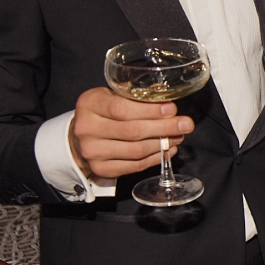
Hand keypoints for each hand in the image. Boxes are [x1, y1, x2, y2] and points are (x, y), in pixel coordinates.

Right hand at [70, 87, 194, 178]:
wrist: (79, 137)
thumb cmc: (100, 112)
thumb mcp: (110, 95)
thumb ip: (134, 96)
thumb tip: (165, 96)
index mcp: (90, 104)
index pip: (122, 109)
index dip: (150, 111)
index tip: (172, 109)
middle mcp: (87, 129)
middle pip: (132, 131)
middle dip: (164, 128)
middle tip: (185, 124)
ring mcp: (93, 152)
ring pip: (135, 151)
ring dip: (162, 144)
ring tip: (178, 136)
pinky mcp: (101, 169)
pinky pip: (134, 166)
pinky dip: (154, 158)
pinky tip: (166, 150)